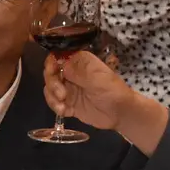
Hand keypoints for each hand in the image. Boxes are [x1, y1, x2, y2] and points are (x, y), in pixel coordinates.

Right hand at [43, 50, 166, 145]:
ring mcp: (69, 89)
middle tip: (62, 95)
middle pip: (50, 73)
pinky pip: (54, 102)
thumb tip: (62, 65)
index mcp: (79, 62)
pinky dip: (56, 107)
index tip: (52, 73)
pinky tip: (65, 112)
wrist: (120, 113)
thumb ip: (80, 71)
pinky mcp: (68, 103)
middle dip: (52, 84)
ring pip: (50, 88)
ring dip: (52, 97)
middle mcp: (71, 73)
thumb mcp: (98, 78)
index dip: (51, 63)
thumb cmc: (112, 91)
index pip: (58, 56)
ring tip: (63, 106)